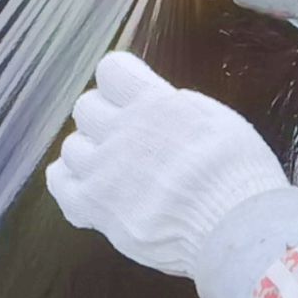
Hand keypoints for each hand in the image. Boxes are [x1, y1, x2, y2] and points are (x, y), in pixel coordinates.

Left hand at [44, 50, 297, 297]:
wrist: (232, 227)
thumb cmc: (239, 174)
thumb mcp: (218, 120)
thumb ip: (177, 110)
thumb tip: (157, 105)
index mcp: (153, 103)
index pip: (111, 70)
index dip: (120, 83)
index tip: (130, 98)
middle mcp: (121, 130)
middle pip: (86, 108)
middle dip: (105, 120)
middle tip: (128, 142)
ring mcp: (103, 169)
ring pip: (71, 146)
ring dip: (90, 156)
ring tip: (113, 173)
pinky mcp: (94, 206)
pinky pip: (59, 184)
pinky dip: (70, 184)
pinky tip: (90, 192)